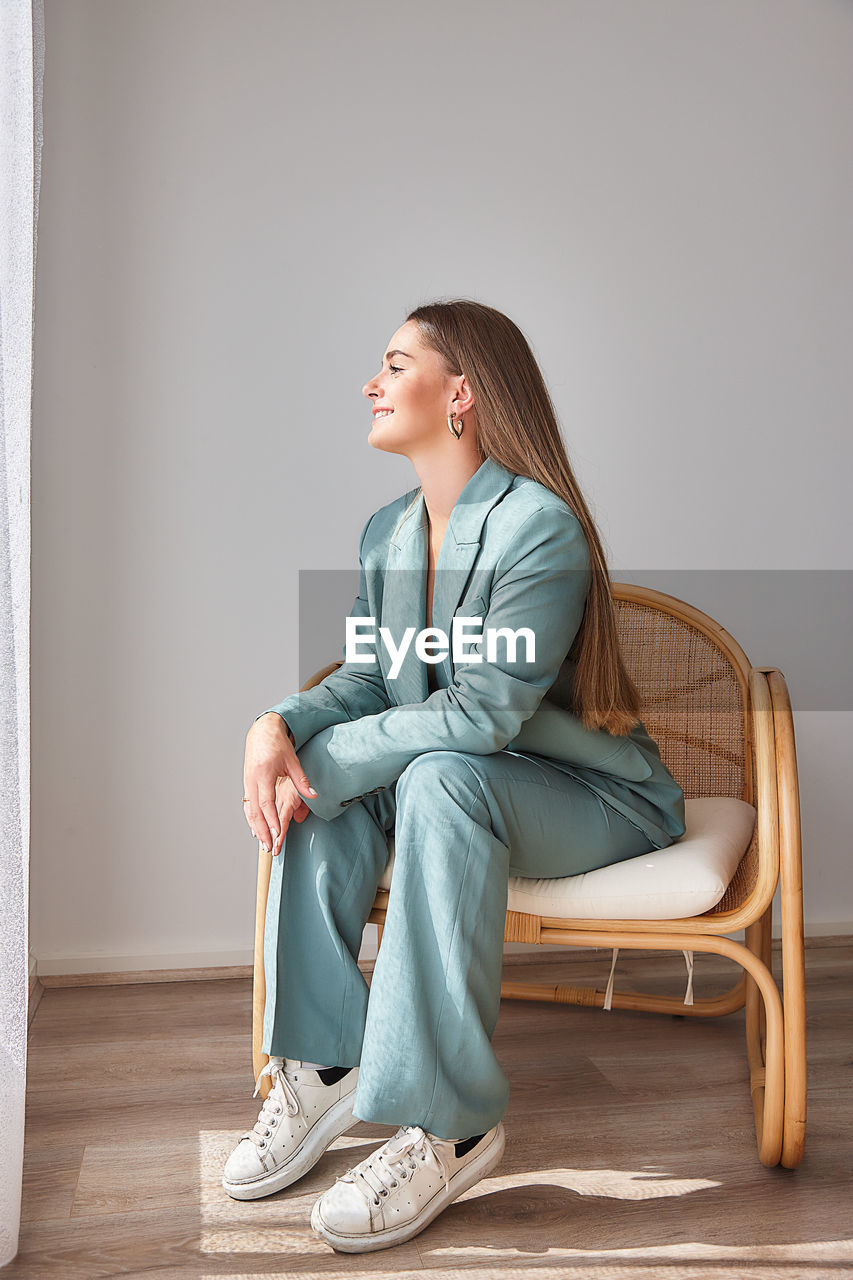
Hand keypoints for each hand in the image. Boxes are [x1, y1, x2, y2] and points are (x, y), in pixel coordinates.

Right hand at [243, 713, 317, 855]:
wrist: (262, 731)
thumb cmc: (277, 744)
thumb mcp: (292, 760)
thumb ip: (302, 780)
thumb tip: (314, 795)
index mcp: (264, 774)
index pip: (266, 802)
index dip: (272, 819)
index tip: (277, 833)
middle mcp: (252, 780)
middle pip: (255, 811)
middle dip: (262, 830)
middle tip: (268, 847)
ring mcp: (247, 782)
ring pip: (249, 810)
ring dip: (255, 827)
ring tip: (262, 844)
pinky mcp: (247, 783)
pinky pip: (247, 804)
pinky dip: (251, 818)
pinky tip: (255, 829)